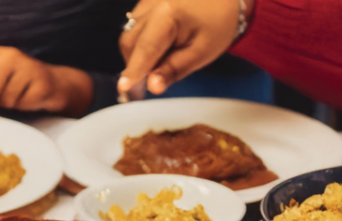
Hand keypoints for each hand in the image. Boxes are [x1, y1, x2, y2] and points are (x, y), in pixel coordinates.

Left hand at [0, 46, 93, 117]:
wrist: (51, 84)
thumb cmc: (15, 85)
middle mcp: (10, 56)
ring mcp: (28, 68)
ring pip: (8, 98)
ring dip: (8, 105)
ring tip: (16, 99)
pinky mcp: (41, 83)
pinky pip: (23, 104)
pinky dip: (23, 107)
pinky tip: (28, 100)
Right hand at [118, 0, 251, 95]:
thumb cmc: (218, 24)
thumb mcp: (201, 53)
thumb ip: (173, 70)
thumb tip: (152, 87)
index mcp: (168, 14)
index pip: (145, 48)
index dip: (133, 71)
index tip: (123, 89)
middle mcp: (153, 3)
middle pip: (130, 41)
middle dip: (134, 64)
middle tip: (146, 83)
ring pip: (129, 34)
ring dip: (136, 54)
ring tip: (157, 62)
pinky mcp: (148, 0)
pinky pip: (135, 26)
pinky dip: (140, 42)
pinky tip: (157, 47)